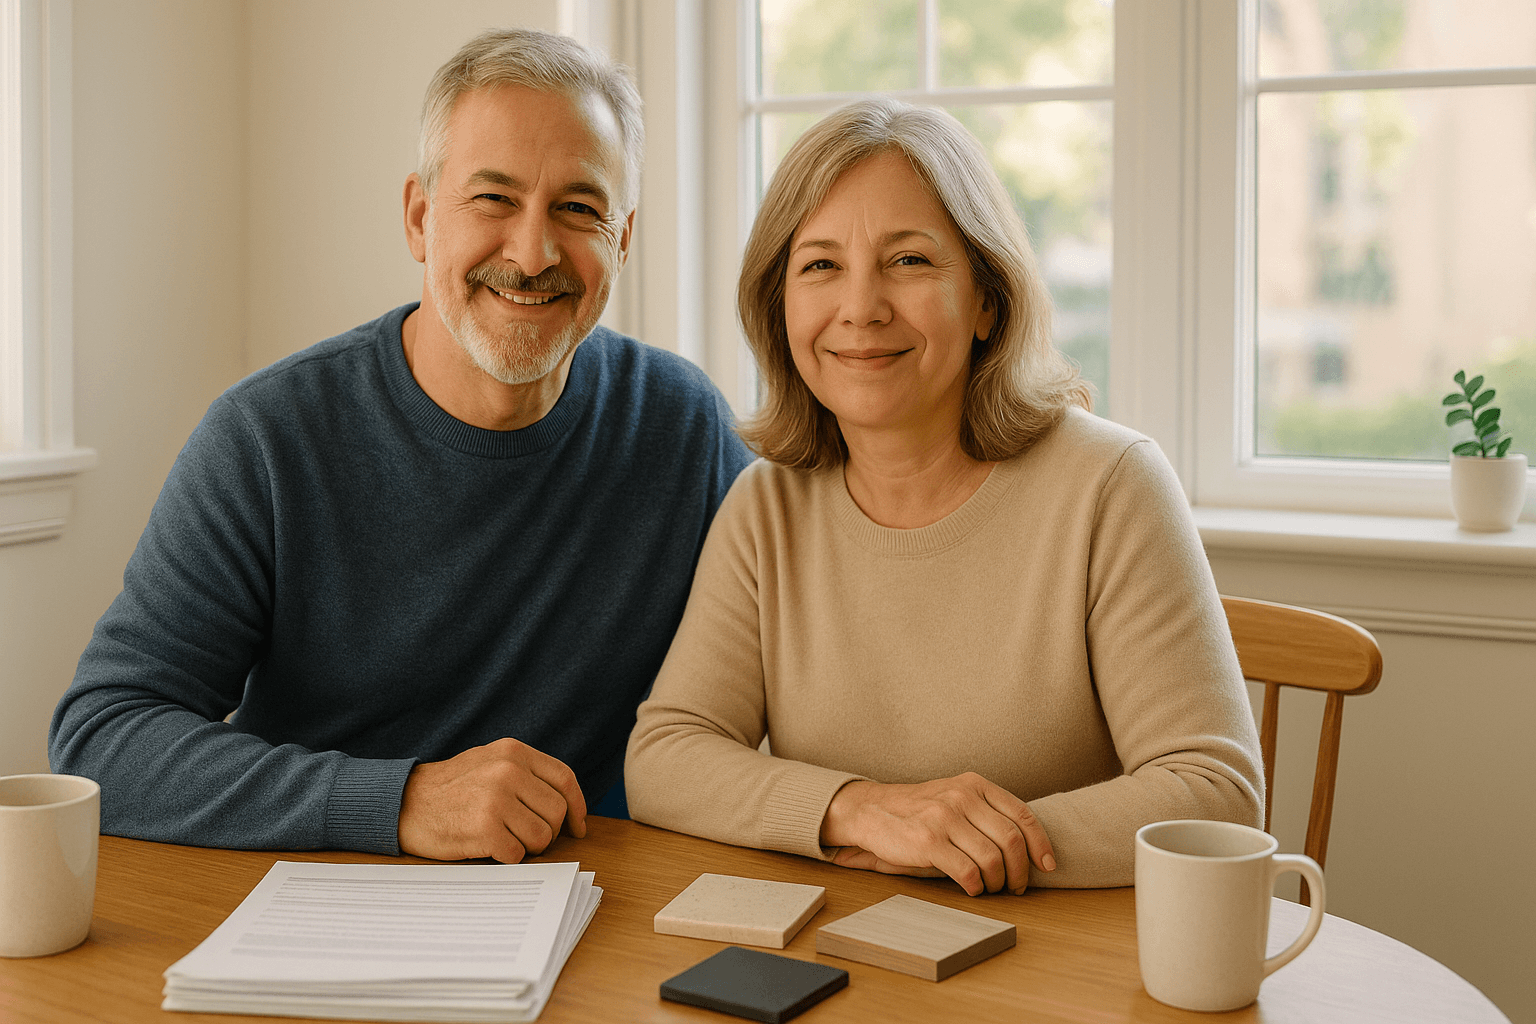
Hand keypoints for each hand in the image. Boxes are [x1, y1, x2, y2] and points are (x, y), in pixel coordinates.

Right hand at [397, 737, 586, 862]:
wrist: (402, 803)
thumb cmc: (449, 788)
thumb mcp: (489, 762)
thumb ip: (525, 774)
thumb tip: (566, 804)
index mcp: (513, 752)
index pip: (564, 779)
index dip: (577, 807)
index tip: (577, 827)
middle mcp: (509, 771)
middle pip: (557, 812)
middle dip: (547, 831)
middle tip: (525, 837)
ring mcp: (497, 799)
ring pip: (542, 836)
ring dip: (527, 846)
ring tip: (504, 839)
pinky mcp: (484, 828)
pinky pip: (518, 854)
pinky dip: (507, 857)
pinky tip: (488, 847)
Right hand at [818, 773, 1055, 895]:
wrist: (872, 811)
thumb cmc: (918, 810)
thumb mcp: (955, 797)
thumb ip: (986, 811)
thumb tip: (1027, 846)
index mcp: (974, 785)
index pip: (1022, 815)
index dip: (1041, 844)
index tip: (1047, 865)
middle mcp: (962, 797)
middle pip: (1012, 841)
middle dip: (1020, 872)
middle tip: (1015, 887)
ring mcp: (945, 818)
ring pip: (992, 859)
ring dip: (997, 883)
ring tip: (990, 888)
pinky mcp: (928, 841)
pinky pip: (968, 872)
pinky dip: (975, 887)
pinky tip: (971, 888)